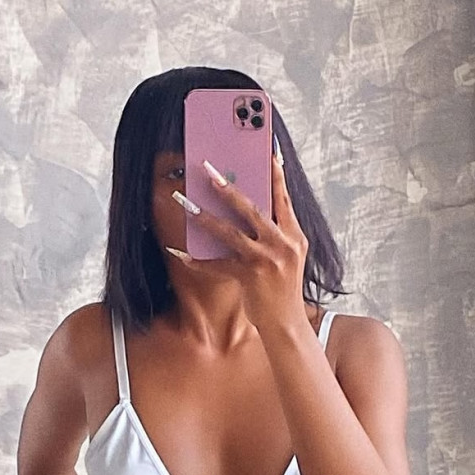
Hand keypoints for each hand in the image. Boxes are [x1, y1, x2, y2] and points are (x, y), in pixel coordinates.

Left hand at [171, 149, 308, 333]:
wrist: (287, 324)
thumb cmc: (283, 289)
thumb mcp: (287, 257)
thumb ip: (275, 233)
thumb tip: (250, 208)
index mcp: (295, 236)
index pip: (283, 198)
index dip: (275, 173)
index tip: (267, 149)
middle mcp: (283, 244)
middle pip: (252, 209)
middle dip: (228, 188)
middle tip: (208, 170)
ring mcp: (267, 261)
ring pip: (230, 233)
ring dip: (205, 217)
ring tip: (185, 203)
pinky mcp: (250, 277)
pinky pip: (218, 264)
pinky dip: (197, 259)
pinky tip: (180, 251)